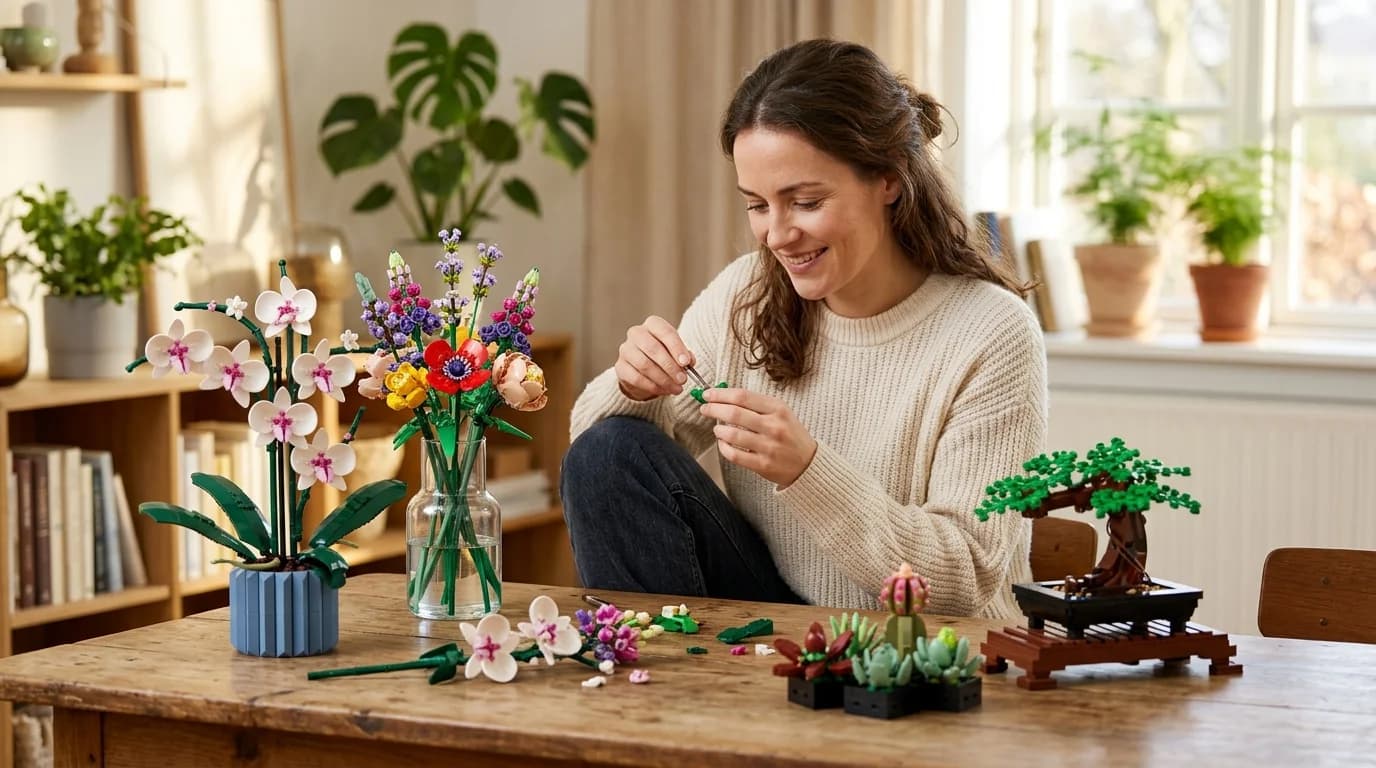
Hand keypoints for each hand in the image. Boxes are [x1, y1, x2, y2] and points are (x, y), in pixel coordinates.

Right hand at [614, 315, 694, 401]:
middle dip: (670, 366)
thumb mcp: (677, 352)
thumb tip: (689, 362)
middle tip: (682, 379)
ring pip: (644, 365)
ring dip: (663, 379)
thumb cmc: (664, 356)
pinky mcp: (620, 367)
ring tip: (676, 388)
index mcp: (653, 324)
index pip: (665, 332)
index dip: (677, 348)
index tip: (686, 362)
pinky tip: (664, 391)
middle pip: (653, 348)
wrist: (643, 370)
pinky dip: (653, 386)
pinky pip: (636, 378)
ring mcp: (626, 349)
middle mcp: (636, 333)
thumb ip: (685, 356)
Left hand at [700, 388, 817, 487]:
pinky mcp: (762, 464)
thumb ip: (756, 404)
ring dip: (718, 429)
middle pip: (734, 413)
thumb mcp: (781, 413)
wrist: (808, 463)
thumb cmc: (791, 435)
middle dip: (713, 408)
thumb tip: (725, 396)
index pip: (743, 396)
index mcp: (778, 409)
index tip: (708, 394)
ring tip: (717, 428)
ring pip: (732, 434)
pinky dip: (723, 447)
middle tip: (705, 408)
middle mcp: (774, 426)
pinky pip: (734, 454)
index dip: (720, 394)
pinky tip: (723, 443)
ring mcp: (768, 446)